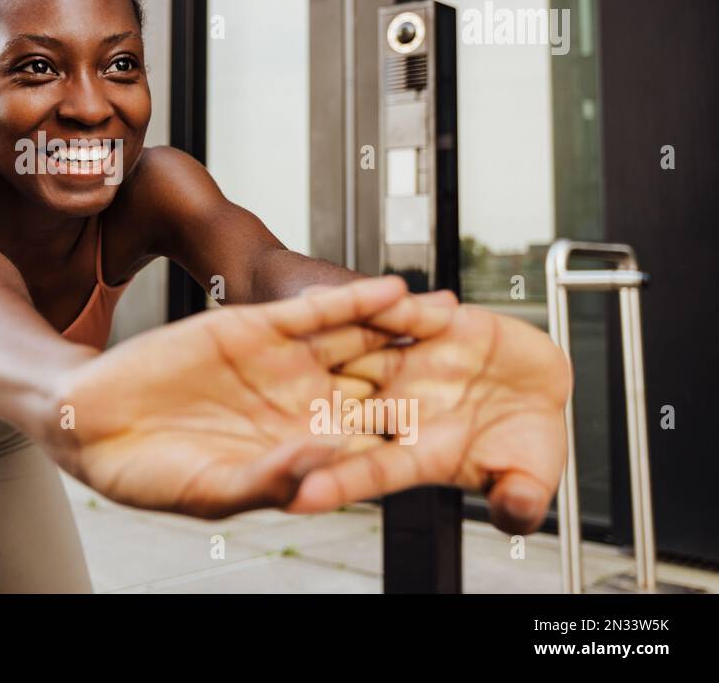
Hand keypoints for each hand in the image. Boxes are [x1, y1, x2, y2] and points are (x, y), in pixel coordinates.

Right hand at [45, 276, 457, 518]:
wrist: (89, 416)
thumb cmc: (143, 470)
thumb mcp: (210, 490)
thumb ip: (272, 477)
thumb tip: (330, 463)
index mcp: (297, 454)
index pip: (370, 451)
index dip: (417, 445)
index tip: (470, 442)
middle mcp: (298, 408)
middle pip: (378, 391)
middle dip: (429, 379)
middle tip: (486, 368)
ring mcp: (281, 366)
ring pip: (357, 345)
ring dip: (403, 331)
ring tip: (455, 316)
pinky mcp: (256, 327)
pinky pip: (316, 312)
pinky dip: (353, 300)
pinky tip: (392, 289)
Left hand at [290, 301, 571, 534]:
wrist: (546, 389)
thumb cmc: (527, 438)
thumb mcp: (530, 474)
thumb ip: (518, 496)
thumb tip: (516, 513)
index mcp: (418, 451)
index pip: (370, 470)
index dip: (338, 482)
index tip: (302, 497)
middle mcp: (404, 408)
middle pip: (345, 411)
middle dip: (307, 415)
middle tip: (263, 421)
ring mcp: (413, 367)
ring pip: (361, 354)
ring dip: (330, 346)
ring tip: (289, 339)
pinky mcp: (433, 329)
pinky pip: (401, 316)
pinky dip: (384, 306)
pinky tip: (353, 297)